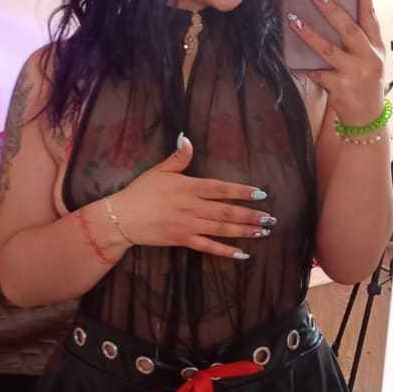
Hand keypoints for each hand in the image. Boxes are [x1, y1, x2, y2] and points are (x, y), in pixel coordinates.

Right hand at [109, 137, 275, 258]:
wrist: (122, 218)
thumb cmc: (140, 192)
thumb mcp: (159, 171)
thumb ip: (178, 158)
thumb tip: (186, 139)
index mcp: (188, 187)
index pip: (220, 189)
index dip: (241, 191)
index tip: (260, 194)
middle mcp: (192, 207)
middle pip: (226, 211)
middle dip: (250, 215)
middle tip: (270, 218)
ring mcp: (189, 225)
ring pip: (222, 229)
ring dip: (244, 231)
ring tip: (263, 231)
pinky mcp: (183, 240)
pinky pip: (208, 246)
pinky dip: (226, 251)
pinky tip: (242, 253)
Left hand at [287, 0, 386, 125]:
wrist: (368, 118)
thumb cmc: (365, 82)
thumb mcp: (370, 58)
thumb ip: (358, 39)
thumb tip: (333, 13)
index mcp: (376, 46)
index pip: (371, 15)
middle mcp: (368, 58)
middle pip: (349, 28)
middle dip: (332, 9)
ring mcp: (354, 73)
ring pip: (328, 50)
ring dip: (309, 33)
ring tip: (293, 19)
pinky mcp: (340, 88)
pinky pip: (317, 72)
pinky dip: (304, 64)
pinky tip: (291, 56)